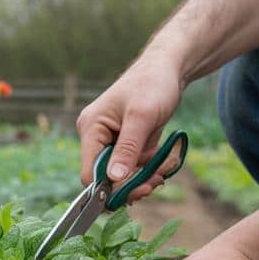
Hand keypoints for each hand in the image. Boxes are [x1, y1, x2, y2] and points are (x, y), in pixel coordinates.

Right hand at [77, 60, 183, 202]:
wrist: (169, 68)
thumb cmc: (153, 84)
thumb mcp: (141, 117)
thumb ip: (127, 149)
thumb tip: (113, 179)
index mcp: (91, 129)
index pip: (89, 172)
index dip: (109, 187)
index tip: (136, 191)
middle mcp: (97, 138)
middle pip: (106, 178)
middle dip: (131, 184)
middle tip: (154, 183)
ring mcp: (112, 142)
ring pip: (122, 176)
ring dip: (143, 178)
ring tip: (162, 171)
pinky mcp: (126, 145)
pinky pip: (133, 167)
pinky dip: (148, 170)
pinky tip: (162, 165)